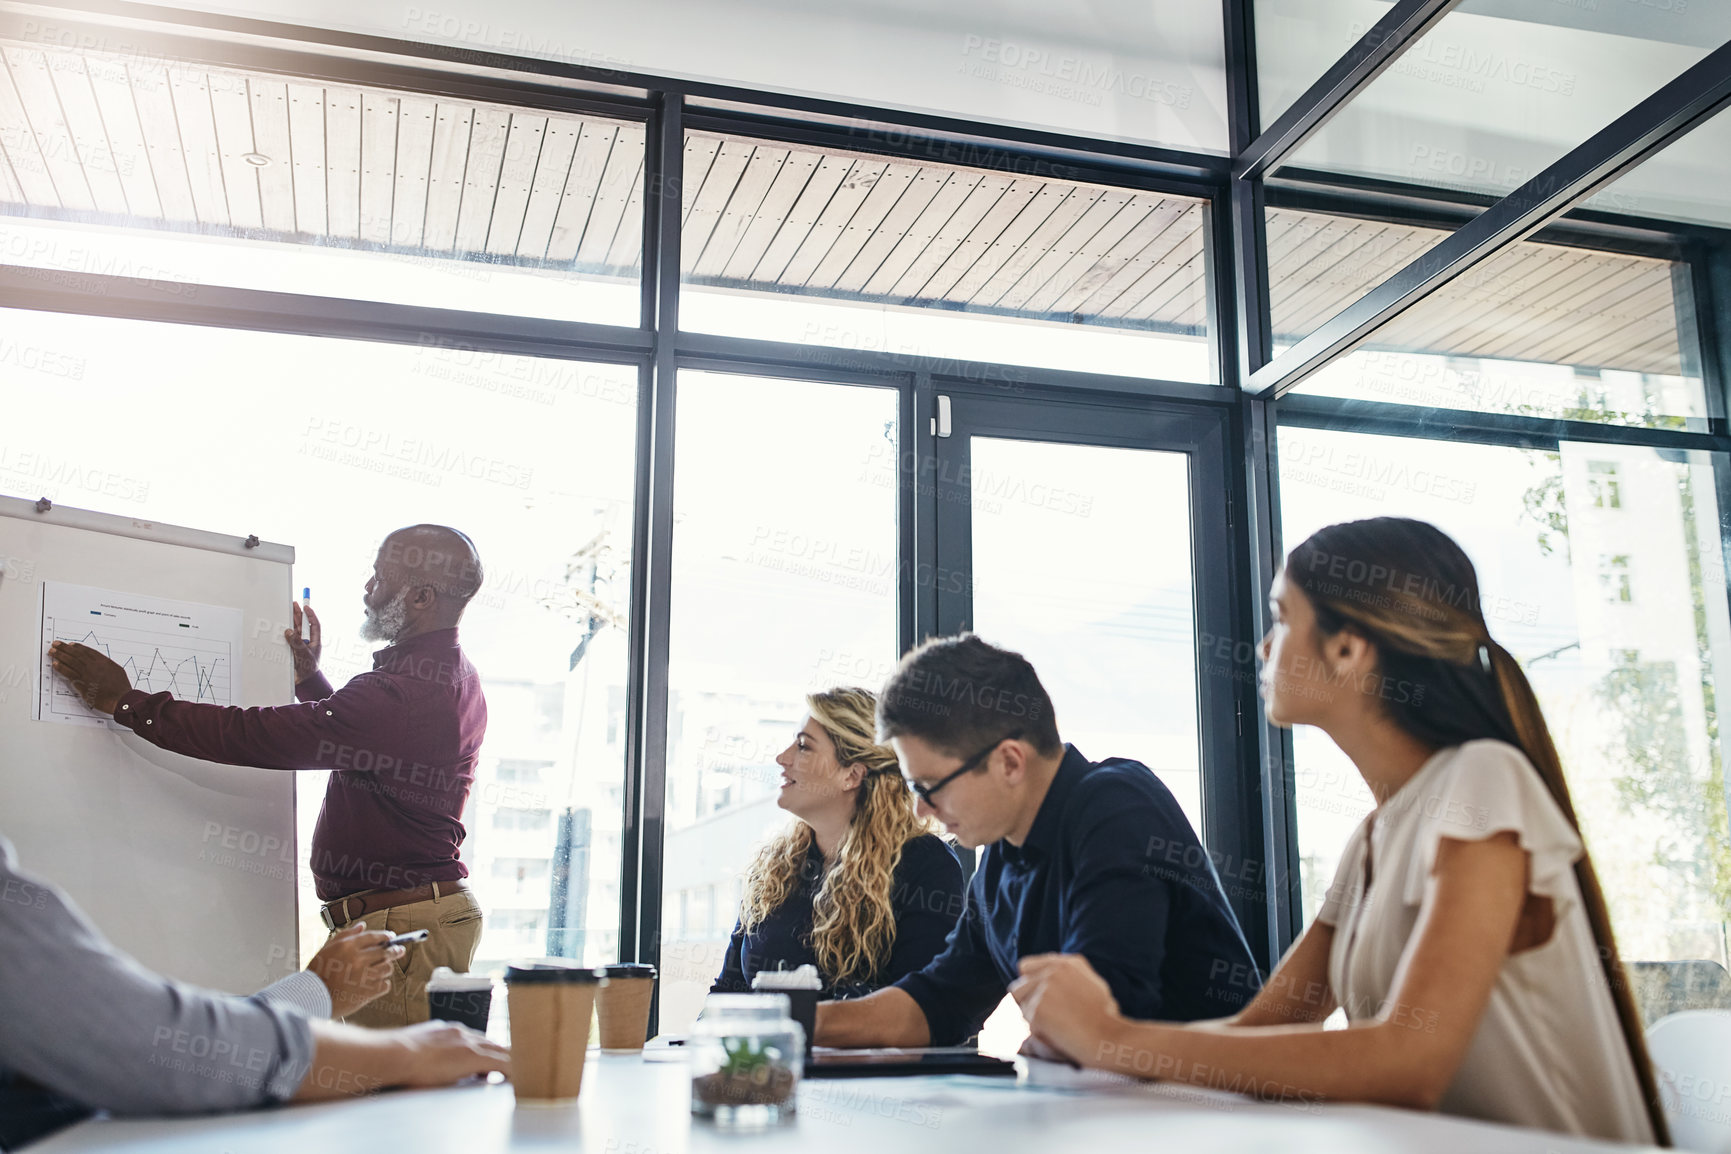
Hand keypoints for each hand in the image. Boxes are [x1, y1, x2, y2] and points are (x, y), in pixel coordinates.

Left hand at [47, 641, 131, 714]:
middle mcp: (94, 664)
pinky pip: (68, 672)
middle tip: (57, 644)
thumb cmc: (121, 688)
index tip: (71, 644)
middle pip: (77, 653)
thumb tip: (102, 665)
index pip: (88, 651)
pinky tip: (55, 664)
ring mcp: (87, 673)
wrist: (120, 698)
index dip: (78, 647)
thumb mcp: (117, 671)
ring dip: (60, 655)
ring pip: (71, 661)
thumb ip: (108, 666)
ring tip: (52, 651)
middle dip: (65, 648)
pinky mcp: (82, 682)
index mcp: (104, 661)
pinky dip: (61, 667)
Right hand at [284, 601, 321, 684]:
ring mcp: (299, 644)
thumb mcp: (304, 655)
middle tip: (294, 604)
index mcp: (315, 641)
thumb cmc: (308, 669)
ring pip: (295, 629)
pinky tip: (280, 624)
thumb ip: (297, 643)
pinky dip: (284, 631)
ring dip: (291, 620)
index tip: (306, 607)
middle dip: (299, 614)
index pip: (314, 624)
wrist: (303, 681)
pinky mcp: (291, 648)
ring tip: (288, 609)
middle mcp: (307, 641)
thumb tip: (289, 631)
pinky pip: (288, 638)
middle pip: (303, 624)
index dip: (311, 615)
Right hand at [295, 1019, 509, 1100]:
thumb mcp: (409, 1051)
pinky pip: (502, 1064)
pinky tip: (523, 1079)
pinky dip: (514, 1071)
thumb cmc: (391, 1057)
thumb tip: (415, 1065)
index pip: (475, 1040)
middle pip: (493, 1043)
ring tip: (527, 1071)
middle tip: (522, 1063)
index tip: (496, 1059)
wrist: (389, 1054)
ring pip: (502, 1051)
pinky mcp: (472, 1057)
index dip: (488, 1050)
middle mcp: (461, 1033)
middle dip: (507, 1054)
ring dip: (513, 1062)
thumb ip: (420, 1055)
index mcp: (446, 1031)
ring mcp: (468, 1043)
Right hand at [307, 920, 401, 1018]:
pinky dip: (382, 984)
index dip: (385, 936)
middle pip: (386, 952)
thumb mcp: (328, 948)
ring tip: (381, 970)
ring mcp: (365, 975)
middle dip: (395, 950)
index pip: (373, 937)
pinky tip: (375, 984)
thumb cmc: (318, 972)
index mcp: (348, 946)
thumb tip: (362, 925)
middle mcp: (358, 959)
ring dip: (386, 968)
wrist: (313, 997)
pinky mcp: (368, 991)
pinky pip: (385, 985)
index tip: (391, 937)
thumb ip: (346, 935)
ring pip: (387, 968)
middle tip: (400, 950)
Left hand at [1010, 954, 1122, 1066]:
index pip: (1026, 966)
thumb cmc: (1106, 1019)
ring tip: (1054, 1026)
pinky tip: (1056, 1034)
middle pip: (1019, 985)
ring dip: (1030, 1016)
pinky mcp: (1037, 1009)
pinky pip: (1025, 1021)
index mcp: (1069, 963)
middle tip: (1044, 1017)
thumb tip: (1047, 978)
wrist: (1109, 1038)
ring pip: (1019, 1004)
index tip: (1037, 998)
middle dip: (1026, 1001)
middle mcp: (1054, 970)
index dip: (1029, 983)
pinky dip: (1036, 1030)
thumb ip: (1071, 977)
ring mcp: (1044, 989)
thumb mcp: (1094, 985)